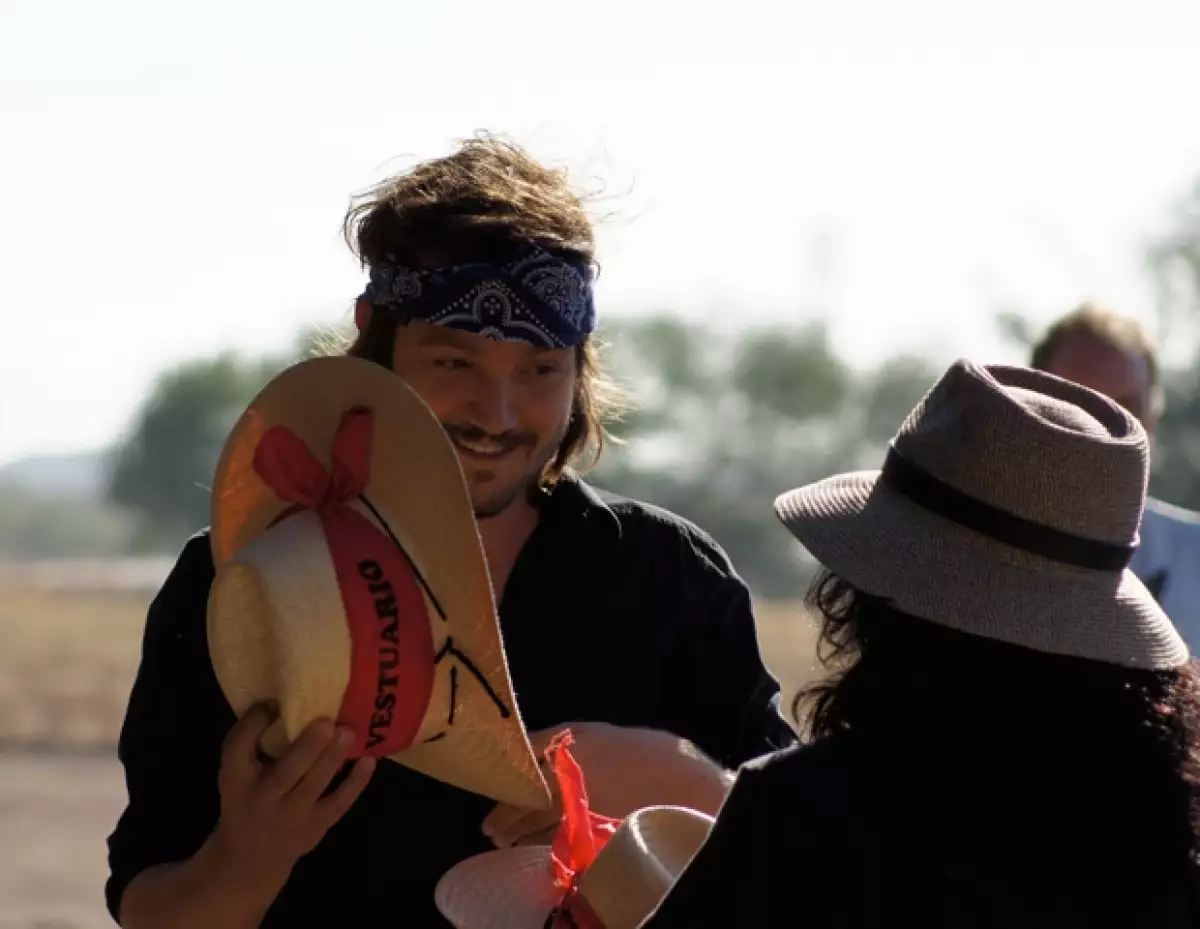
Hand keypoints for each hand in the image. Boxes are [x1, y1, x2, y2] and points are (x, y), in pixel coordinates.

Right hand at [207, 702, 375, 891]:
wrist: (250, 858)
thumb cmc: (247, 798)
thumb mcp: (237, 772)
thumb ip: (252, 740)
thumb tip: (281, 699)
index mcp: (235, 778)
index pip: (239, 747)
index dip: (255, 723)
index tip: (274, 702)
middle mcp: (262, 798)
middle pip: (285, 771)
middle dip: (307, 747)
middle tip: (327, 721)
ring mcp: (291, 815)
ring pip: (315, 785)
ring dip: (334, 758)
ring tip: (349, 732)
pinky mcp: (316, 827)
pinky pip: (339, 803)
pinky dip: (356, 783)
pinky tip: (369, 761)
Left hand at [481, 722, 729, 848]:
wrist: (686, 781)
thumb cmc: (651, 753)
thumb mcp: (605, 736)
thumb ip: (570, 744)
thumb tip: (537, 754)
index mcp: (573, 736)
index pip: (523, 748)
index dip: (506, 764)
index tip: (493, 775)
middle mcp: (569, 764)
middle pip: (522, 787)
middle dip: (504, 807)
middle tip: (490, 823)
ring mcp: (578, 795)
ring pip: (533, 815)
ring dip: (513, 829)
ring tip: (502, 838)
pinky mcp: (588, 824)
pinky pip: (553, 836)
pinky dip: (537, 843)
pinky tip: (528, 848)